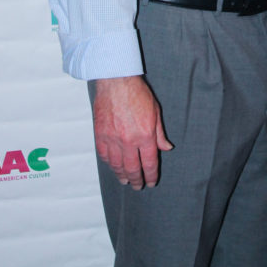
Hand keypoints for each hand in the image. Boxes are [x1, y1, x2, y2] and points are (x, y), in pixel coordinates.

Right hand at [93, 75, 172, 189]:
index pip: (149, 163)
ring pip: (117, 165)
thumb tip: (166, 148)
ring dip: (122, 176)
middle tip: (138, 186)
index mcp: (145, 135)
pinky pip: (104, 156)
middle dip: (137, 180)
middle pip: (132, 169)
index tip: (151, 182)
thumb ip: (160, 133)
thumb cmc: (137, 93)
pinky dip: (109, 164)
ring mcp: (113, 139)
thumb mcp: (156, 111)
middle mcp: (129, 141)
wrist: (116, 81)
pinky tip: (113, 166)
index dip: (150, 176)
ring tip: (125, 181)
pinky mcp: (100, 134)